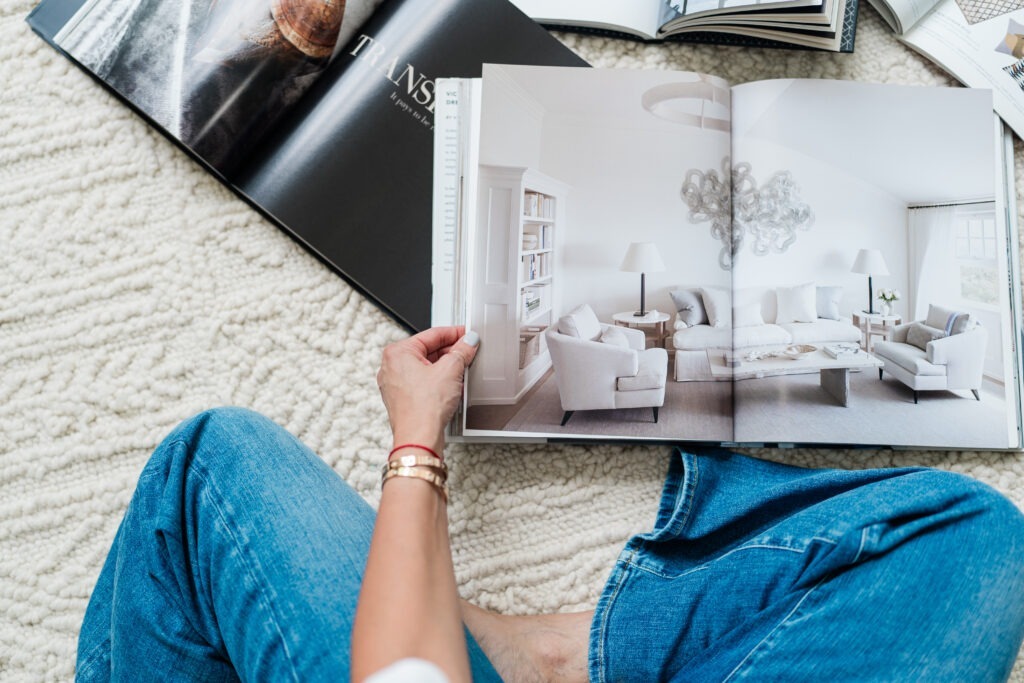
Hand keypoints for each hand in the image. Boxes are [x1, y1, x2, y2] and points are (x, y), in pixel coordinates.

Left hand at [377, 326, 478, 454]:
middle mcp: (391, 366)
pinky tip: (452, 385)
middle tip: (469, 351)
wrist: (419, 438)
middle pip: (427, 351)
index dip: (454, 333)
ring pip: (426, 367)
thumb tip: (468, 342)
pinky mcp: (402, 399)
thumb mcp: (450, 370)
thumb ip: (462, 351)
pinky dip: (438, 381)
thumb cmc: (424, 408)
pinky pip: (423, 383)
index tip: (467, 334)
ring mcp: (395, 384)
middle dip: (450, 351)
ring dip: (445, 367)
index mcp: (397, 352)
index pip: (431, 334)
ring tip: (463, 369)